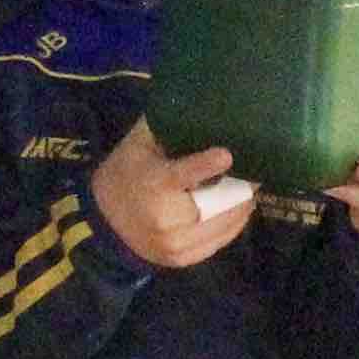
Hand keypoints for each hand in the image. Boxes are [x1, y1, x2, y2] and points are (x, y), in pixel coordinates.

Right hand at [88, 120, 253, 268]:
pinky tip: (238, 208)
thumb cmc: (124, 174)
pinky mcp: (184, 260)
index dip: (206, 165)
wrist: (103, 223)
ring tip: (251, 188)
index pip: (182, 175)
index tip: (228, 154)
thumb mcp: (136, 144)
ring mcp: (177, 244)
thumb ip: (164, 124)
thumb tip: (195, 98)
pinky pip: (220, 241)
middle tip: (255, 171)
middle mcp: (166, 220)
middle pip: (216, 204)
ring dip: (241, 206)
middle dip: (238, 188)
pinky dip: (233, 224)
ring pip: (225, 225)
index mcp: (153, 185)